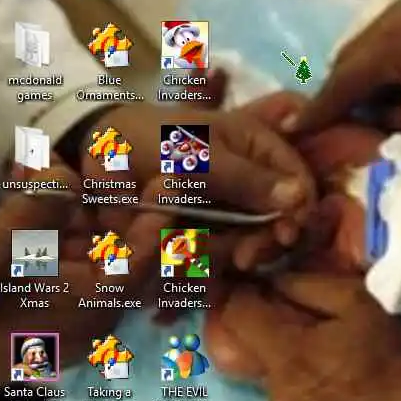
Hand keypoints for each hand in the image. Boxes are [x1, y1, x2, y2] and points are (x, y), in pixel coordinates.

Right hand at [0, 162, 166, 400]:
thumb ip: (23, 221)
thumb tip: (64, 173)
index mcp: (88, 314)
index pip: (140, 263)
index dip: (155, 217)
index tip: (167, 175)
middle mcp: (88, 305)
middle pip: (119, 244)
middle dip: (113, 196)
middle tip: (103, 149)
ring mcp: (62, 293)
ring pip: (87, 235)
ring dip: (78, 195)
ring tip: (65, 152)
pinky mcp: (37, 281)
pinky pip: (56, 239)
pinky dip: (49, 207)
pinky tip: (33, 171)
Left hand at [85, 87, 316, 267]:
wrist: (99, 154)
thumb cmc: (151, 139)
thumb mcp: (199, 156)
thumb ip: (246, 179)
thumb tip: (299, 198)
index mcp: (260, 148)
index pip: (301, 182)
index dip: (299, 211)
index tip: (285, 236)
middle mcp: (253, 179)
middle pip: (281, 219)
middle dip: (263, 242)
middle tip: (242, 259)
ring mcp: (232, 206)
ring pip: (250, 240)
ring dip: (229, 253)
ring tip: (200, 257)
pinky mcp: (208, 229)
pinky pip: (220, 251)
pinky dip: (204, 260)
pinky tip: (184, 261)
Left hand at [205, 273, 400, 400]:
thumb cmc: (391, 352)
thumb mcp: (356, 301)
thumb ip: (307, 286)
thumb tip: (274, 281)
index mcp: (285, 354)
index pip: (236, 316)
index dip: (245, 295)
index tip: (263, 288)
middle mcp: (276, 392)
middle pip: (252, 351)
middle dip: (269, 331)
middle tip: (306, 324)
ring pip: (273, 381)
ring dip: (288, 364)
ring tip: (327, 359)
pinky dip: (305, 392)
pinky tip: (337, 387)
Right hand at [289, 0, 400, 136]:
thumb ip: (390, 122)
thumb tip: (366, 123)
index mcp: (388, 43)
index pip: (341, 82)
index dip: (318, 110)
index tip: (292, 130)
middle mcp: (385, 17)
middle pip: (346, 61)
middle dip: (339, 93)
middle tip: (333, 123)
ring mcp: (399, 7)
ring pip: (361, 49)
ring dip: (359, 78)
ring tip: (364, 107)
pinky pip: (379, 40)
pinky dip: (377, 64)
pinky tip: (388, 85)